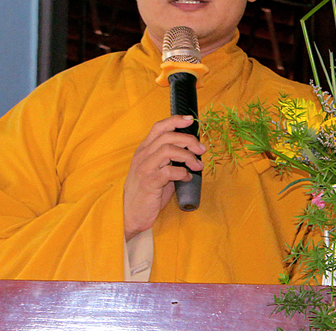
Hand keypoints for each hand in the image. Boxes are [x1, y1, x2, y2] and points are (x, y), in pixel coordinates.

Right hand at [123, 115, 204, 239]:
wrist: (133, 214)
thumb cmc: (149, 192)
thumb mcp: (157, 169)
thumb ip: (170, 158)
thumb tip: (193, 149)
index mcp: (144, 150)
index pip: (159, 127)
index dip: (175, 120)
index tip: (190, 120)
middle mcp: (143, 156)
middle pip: (168, 137)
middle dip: (188, 140)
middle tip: (201, 150)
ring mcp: (144, 168)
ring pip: (169, 150)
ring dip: (188, 156)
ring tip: (198, 166)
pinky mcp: (149, 183)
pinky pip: (169, 171)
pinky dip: (182, 173)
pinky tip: (186, 178)